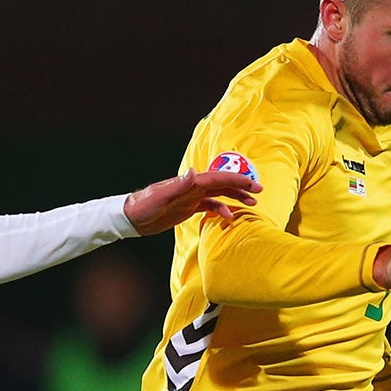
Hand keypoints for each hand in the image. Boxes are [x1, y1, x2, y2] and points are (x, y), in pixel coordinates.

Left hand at [123, 168, 261, 234]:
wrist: (131, 217)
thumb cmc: (144, 206)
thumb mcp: (161, 196)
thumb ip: (178, 185)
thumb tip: (193, 173)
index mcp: (190, 183)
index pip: (218, 178)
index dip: (237, 180)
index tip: (252, 184)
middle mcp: (193, 187)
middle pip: (222, 184)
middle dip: (242, 186)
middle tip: (259, 192)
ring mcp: (191, 197)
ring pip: (219, 194)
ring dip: (234, 197)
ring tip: (251, 204)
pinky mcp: (187, 208)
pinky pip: (209, 206)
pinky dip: (220, 209)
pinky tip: (228, 217)